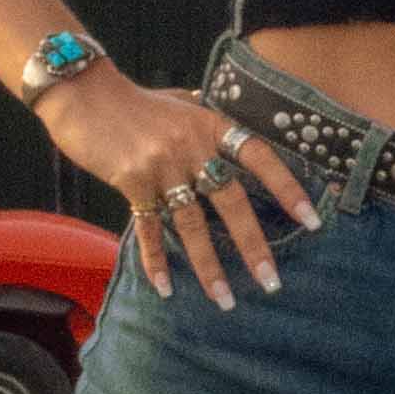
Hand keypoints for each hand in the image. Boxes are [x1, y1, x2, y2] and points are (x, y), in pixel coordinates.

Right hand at [33, 67, 322, 304]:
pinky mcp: (132, 182)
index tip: (311, 220)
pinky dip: (155, 260)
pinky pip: (148, 228)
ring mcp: (162, 166)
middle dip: (253, 246)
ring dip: (208, 266)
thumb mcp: (179, 101)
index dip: (287, 188)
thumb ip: (206, 118)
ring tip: (224, 300)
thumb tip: (233, 128)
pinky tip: (165, 288)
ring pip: (192, 225)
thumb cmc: (133, 99)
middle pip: (231, 202)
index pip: (259, 158)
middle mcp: (192, 147)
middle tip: (271, 281)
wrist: (82, 94)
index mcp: (211, 125)